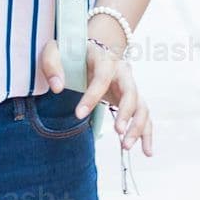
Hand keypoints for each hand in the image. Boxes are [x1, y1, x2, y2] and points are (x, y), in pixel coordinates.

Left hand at [39, 41, 156, 155]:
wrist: (89, 49)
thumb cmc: (71, 52)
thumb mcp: (55, 51)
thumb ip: (52, 65)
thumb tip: (58, 87)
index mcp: (104, 59)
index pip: (102, 77)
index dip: (92, 96)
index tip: (79, 114)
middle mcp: (122, 71)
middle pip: (131, 92)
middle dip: (125, 113)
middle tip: (117, 131)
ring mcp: (129, 85)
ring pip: (141, 106)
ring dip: (137, 126)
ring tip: (126, 146)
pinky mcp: (132, 98)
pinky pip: (144, 116)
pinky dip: (147, 133)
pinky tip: (146, 151)